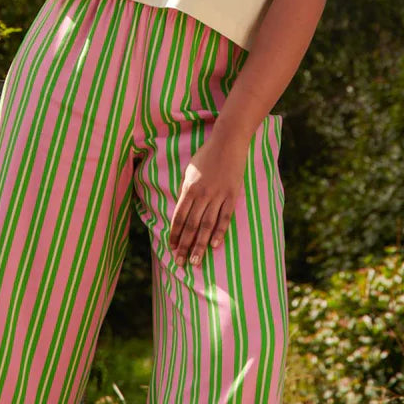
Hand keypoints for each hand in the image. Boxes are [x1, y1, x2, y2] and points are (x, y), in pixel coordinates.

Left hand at [169, 130, 249, 267]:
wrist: (228, 141)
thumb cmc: (207, 155)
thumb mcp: (190, 171)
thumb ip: (186, 191)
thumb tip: (182, 211)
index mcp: (189, 188)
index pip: (179, 216)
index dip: (174, 234)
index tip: (171, 248)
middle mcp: (202, 194)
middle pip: (191, 225)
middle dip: (184, 245)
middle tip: (180, 262)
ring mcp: (218, 195)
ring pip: (207, 225)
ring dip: (200, 244)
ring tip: (195, 260)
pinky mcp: (232, 195)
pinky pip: (225, 217)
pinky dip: (219, 232)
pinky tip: (215, 246)